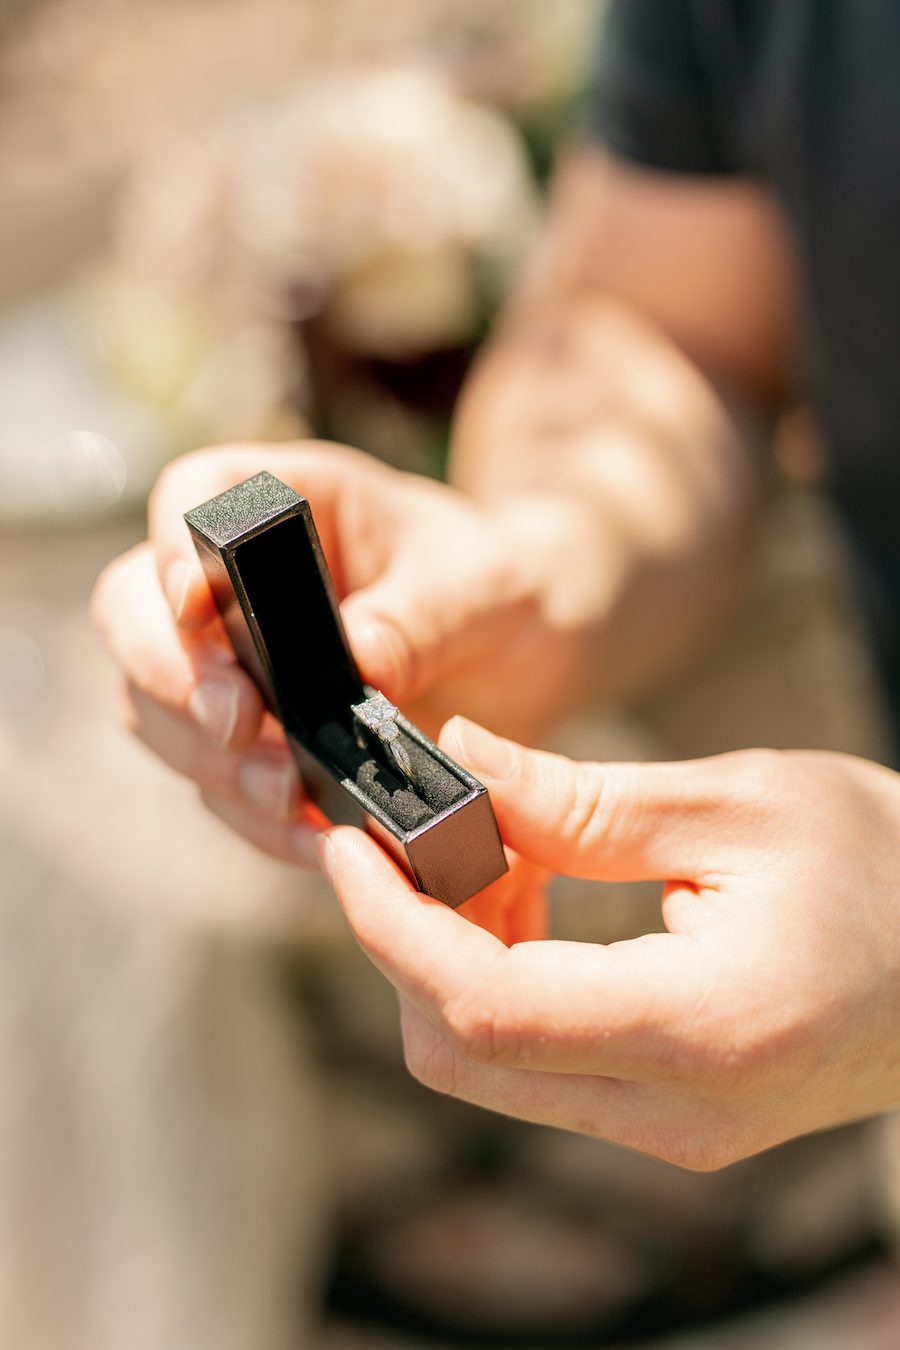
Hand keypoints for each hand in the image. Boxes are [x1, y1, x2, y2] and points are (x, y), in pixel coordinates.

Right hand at [92, 442, 584, 862]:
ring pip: (156, 711)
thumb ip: (417, 617)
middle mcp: (230, 578)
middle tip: (242, 730)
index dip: (171, 553)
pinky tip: (312, 840)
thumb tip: (360, 667)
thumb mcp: (476, 585)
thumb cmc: (491, 582)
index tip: (197, 609)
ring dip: (210, 762)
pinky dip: (254, 817)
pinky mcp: (249, 740)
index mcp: (280, 500)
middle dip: (175, 678)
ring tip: (286, 798)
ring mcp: (227, 662)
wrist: (522, 646)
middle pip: (134, 614)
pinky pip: (217, 783)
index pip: (187, 502)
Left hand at [321, 718, 899, 1169]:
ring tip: (496, 860)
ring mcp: (672, 1131)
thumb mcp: (738, 805)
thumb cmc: (889, 865)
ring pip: (487, 1068)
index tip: (347, 849)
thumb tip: (460, 760)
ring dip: (452, 961)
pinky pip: (537, 1067)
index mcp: (700, 1027)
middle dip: (406, 942)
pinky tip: (531, 904)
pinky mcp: (669, 1119)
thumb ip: (583, 801)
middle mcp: (676, 1111)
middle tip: (422, 839)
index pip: (483, 1008)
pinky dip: (499, 985)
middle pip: (461, 1054)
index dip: (389, 927)